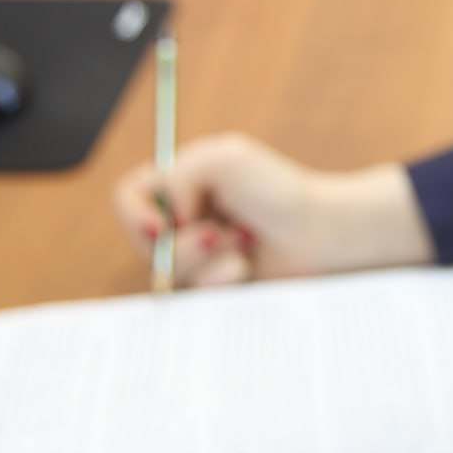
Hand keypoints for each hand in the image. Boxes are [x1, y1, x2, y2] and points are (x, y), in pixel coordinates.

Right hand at [113, 133, 435, 287]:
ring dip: (204, 257)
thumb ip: (176, 177)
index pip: (129, 195)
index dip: (135, 213)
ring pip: (169, 269)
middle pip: (143, 239)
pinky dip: (220, 277)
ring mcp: (201, 252)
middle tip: (215, 235)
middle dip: (179, 241)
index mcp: (183, 181)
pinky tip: (246, 265)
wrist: (323, 232)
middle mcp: (187, 216)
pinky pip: (195, 292)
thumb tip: (164, 221)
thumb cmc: (279, 189)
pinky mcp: (217, 282)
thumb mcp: (223, 160)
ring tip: (242, 243)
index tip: (159, 225)